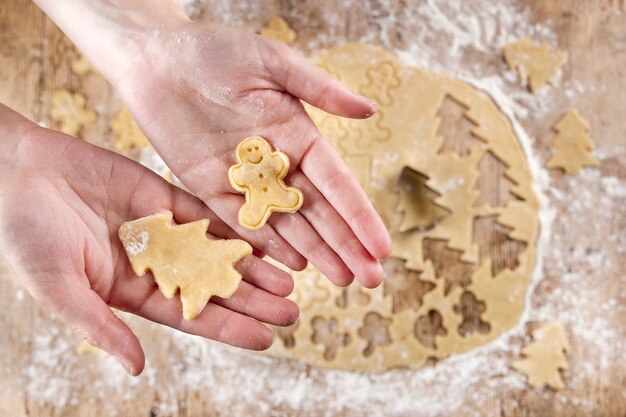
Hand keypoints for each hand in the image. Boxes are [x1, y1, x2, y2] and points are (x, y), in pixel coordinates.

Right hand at [0, 105, 297, 375]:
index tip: (266, 338)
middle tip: (291, 309)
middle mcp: (155, 265)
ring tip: (289, 279)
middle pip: (213, 287)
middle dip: (252, 300)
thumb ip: (100, 326)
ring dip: (252, 265)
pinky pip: (207, 213)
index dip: (229, 328)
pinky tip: (266, 236)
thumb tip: (136, 368)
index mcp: (131, 292)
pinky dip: (235, 226)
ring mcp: (163, 230)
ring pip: (217, 252)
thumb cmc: (25, 233)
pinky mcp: (163, 196)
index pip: (191, 317)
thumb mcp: (59, 287)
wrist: (17, 171)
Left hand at [114, 20, 391, 287]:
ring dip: (315, 253)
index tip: (382, 246)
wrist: (154, 58)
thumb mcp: (271, 62)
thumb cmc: (213, 50)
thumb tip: (370, 110)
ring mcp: (246, 182)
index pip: (337, 183)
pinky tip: (293, 267)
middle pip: (318, 213)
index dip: (360, 216)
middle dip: (345, 246)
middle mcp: (277, 164)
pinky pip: (243, 225)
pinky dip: (268, 247)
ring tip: (342, 281)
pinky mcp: (211, 190)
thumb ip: (319, 88)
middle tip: (371, 280)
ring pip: (287, 225)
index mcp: (298, 134)